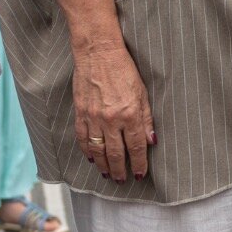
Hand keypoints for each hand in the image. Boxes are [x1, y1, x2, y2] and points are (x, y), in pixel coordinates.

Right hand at [73, 37, 154, 182]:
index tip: (139, 174)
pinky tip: (91, 158)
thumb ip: (146, 119)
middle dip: (120, 169)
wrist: (98, 52)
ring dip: (103, 165)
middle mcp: (111, 119)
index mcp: (130, 114)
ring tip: (108, 174)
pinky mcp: (80, 112)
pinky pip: (83, 138)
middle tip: (122, 180)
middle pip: (115, 153)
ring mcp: (93, 117)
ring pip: (98, 150)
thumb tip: (151, 141)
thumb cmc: (123, 68)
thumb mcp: (142, 92)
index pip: (136, 147)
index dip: (138, 163)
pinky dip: (87, 150)